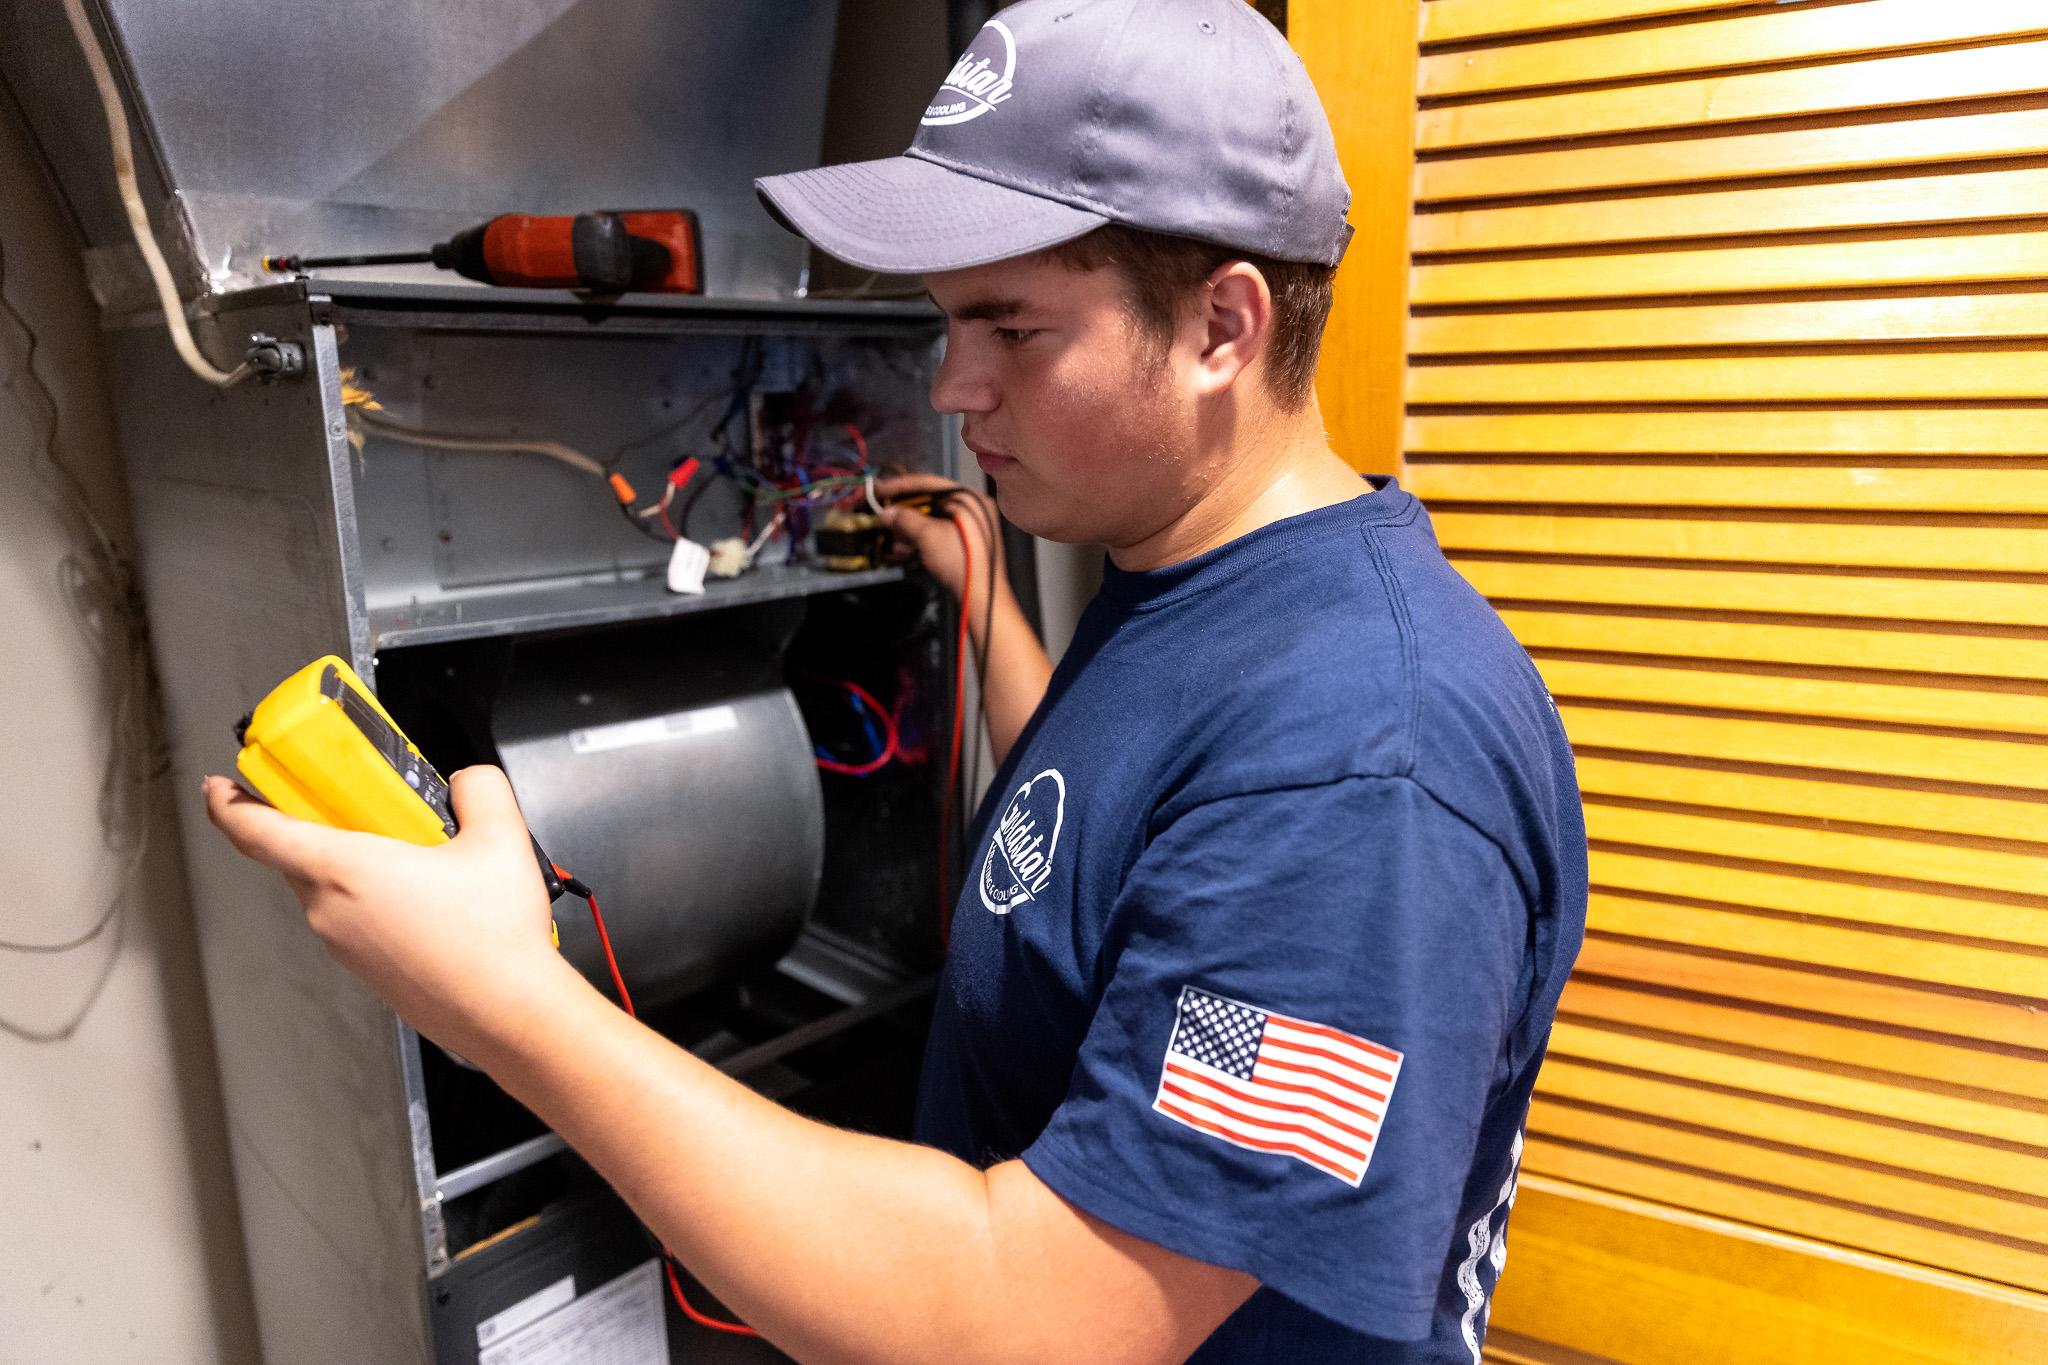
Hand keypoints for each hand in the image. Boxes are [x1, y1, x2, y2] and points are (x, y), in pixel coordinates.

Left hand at [201, 766, 580, 1060]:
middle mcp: (330, 912)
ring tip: (411, 852)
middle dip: (315, 826)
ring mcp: (344, 947)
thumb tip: (467, 782)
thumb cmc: (494, 939)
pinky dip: (372, 898)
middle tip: (351, 802)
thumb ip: (478, 789)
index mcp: (344, 871)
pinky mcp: (366, 971)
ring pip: (328, 890)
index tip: (220, 787)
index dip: (229, 804)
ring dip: (352, 864)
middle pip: (296, 857)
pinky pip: (353, 921)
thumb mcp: (500, 837)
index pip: (257, 832)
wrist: (510, 1014)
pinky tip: (427, 897)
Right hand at [875, 474, 1000, 604]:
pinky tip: (902, 549)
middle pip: (931, 502)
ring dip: (908, 528)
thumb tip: (885, 513)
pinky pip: (938, 534)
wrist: (980, 598)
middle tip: (882, 515)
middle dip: (904, 512)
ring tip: (891, 538)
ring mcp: (971, 528)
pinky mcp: (965, 545)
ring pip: (933, 520)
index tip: (881, 488)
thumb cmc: (958, 560)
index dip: (903, 485)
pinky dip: (920, 539)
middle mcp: (974, 508)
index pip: (932, 482)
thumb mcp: (928, 536)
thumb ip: (905, 519)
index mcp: (971, 498)